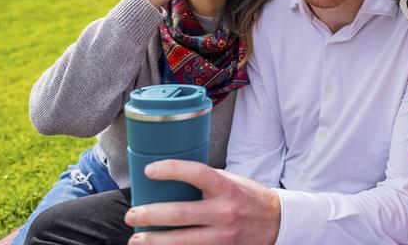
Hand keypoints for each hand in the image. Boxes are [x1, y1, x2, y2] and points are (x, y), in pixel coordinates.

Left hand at [125, 160, 280, 244]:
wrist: (275, 222)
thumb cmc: (247, 197)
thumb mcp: (230, 181)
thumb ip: (205, 181)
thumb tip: (169, 179)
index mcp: (226, 188)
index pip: (197, 173)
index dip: (172, 170)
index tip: (150, 170)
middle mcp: (224, 212)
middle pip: (181, 214)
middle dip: (151, 215)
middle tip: (132, 214)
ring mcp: (223, 235)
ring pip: (183, 241)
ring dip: (155, 241)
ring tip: (136, 239)